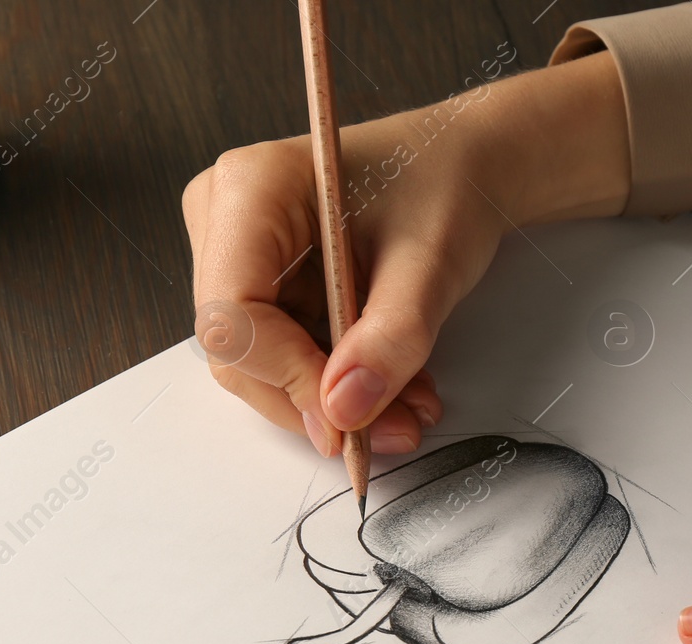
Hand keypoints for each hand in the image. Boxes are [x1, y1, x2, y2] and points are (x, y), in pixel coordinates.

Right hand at [181, 51, 628, 455]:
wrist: (466, 166)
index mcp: (250, 189)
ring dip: (335, 400)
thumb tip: (343, 410)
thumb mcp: (430, 264)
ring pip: (261, 365)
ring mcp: (238, 254)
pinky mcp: (263, 284)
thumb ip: (389, 339)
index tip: (346, 417)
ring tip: (406, 408)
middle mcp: (225, 219)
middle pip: (238, 349)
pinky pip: (284, 357)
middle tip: (392, 428)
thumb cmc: (445, 184)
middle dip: (315, 399)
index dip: (285, 376)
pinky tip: (393, 386)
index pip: (233, 313)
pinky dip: (339, 382)